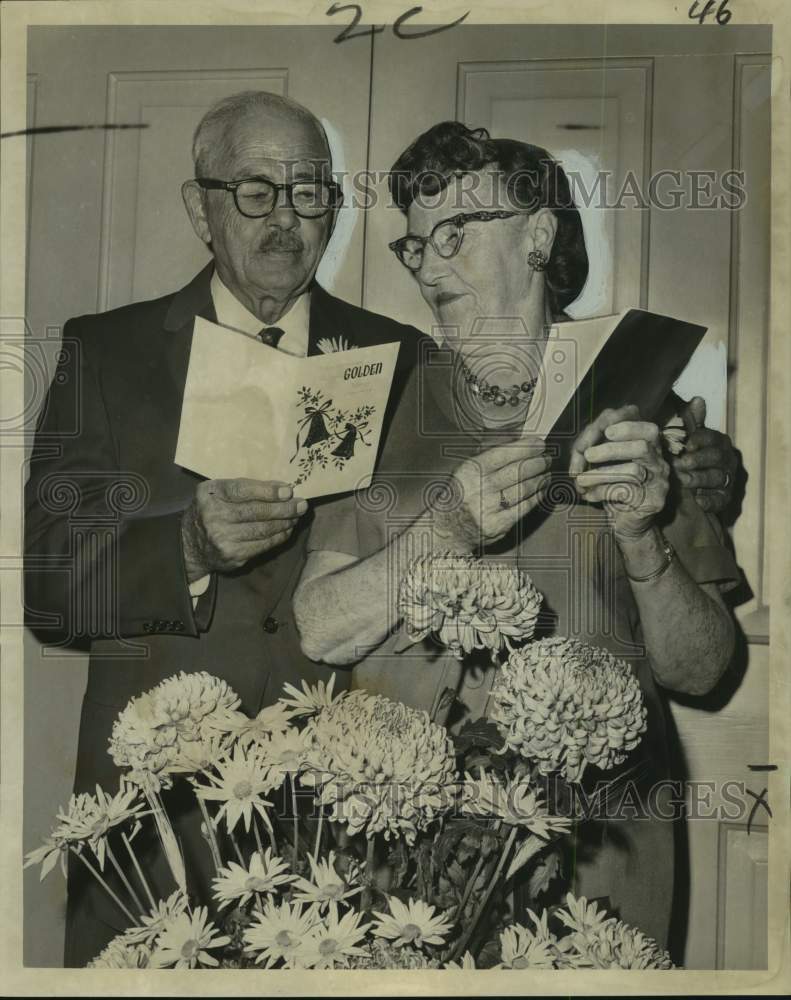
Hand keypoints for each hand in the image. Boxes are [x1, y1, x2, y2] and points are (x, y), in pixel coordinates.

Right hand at [181, 479, 307, 580]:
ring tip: (296, 516)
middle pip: (255, 512)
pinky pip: (262, 545)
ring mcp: (222, 538)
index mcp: (210, 494)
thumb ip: (248, 488)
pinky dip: (278, 537)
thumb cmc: (212, 511)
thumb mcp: (221, 493)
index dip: (267, 491)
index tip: (288, 491)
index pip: (241, 490)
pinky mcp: (232, 555)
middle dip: (283, 508)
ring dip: (284, 522)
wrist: (190, 545)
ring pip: (262, 530)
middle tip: (301, 505)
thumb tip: (283, 489)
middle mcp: (213, 516)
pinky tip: (287, 530)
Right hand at [435, 437, 551, 549]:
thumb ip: (489, 458)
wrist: (446, 528)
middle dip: (538, 462)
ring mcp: (489, 507)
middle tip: (546, 459)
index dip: (526, 447)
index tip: (539, 444)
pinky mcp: (497, 525)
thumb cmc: (460, 496)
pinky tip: (541, 491)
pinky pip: (524, 507)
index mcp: (471, 470)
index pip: (504, 454)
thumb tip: (519, 445)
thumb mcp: (466, 471)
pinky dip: (536, 497)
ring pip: (524, 488)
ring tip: (546, 473)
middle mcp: (480, 487)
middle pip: (518, 471)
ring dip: (540, 479)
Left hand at [570, 404, 668, 539]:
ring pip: (633, 471)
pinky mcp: (652, 502)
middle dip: (612, 449)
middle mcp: (659, 461)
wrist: (626, 521)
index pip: (647, 428)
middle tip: (587, 454)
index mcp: (649, 446)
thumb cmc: (612, 485)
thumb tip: (582, 446)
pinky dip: (602, 492)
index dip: (626, 425)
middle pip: (643, 446)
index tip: (604, 430)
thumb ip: (596, 446)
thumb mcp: (603, 462)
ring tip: (580, 480)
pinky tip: (589, 495)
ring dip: (600, 474)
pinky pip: (626, 493)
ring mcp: (658, 482)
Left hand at [672, 396, 737, 512]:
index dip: (700, 440)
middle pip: (715, 458)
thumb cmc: (688, 455)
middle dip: (697, 460)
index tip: (687, 444)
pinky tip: (698, 501)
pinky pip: (720, 500)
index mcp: (719, 441)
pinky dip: (710, 501)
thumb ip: (691, 421)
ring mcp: (727, 479)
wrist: (690, 486)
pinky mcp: (724, 498)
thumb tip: (697, 399)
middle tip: (679, 463)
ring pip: (716, 478)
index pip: (712, 437)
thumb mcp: (688, 438)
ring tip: (681, 480)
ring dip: (698, 479)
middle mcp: (727, 459)